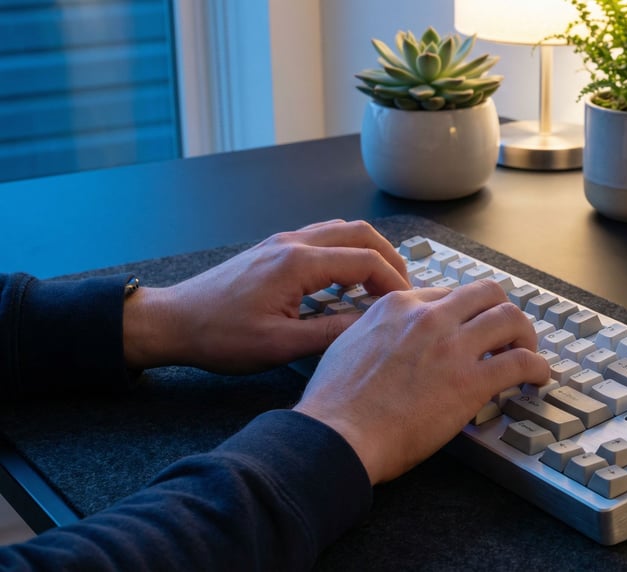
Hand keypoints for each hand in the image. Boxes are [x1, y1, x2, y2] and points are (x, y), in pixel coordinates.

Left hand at [122, 219, 410, 372]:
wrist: (173, 321)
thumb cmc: (220, 336)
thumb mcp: (280, 345)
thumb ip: (331, 333)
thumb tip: (372, 324)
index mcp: (298, 263)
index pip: (366, 260)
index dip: (395, 282)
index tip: (408, 305)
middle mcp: (293, 242)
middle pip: (360, 232)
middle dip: (390, 257)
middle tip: (403, 289)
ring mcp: (282, 241)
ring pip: (342, 230)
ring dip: (369, 251)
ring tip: (381, 285)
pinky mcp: (273, 249)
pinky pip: (323, 238)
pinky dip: (346, 252)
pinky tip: (347, 282)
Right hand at [293, 279, 549, 483]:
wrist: (338, 434)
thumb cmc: (335, 402)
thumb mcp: (348, 342)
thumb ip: (378, 331)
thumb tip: (392, 338)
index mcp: (398, 305)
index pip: (449, 294)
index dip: (466, 313)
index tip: (472, 330)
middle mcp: (429, 317)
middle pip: (487, 293)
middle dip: (502, 312)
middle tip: (507, 335)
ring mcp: (452, 346)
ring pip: (511, 318)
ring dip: (526, 335)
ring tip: (527, 354)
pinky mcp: (470, 381)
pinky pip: (521, 362)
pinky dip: (538, 368)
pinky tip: (537, 378)